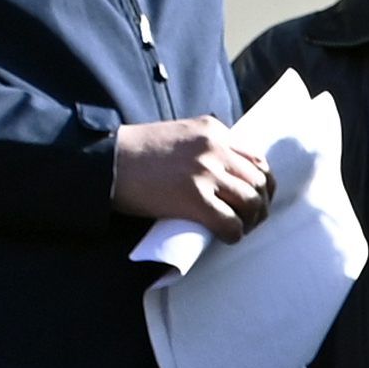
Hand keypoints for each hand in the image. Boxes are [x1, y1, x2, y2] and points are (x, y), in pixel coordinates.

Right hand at [115, 118, 271, 238]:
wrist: (106, 162)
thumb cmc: (137, 153)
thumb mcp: (180, 136)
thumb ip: (207, 147)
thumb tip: (230, 174)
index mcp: (213, 130)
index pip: (256, 158)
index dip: (262, 183)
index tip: (257, 197)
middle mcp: (215, 147)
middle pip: (259, 181)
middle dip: (261, 204)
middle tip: (252, 219)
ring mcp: (206, 171)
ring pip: (250, 202)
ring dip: (251, 220)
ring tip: (239, 228)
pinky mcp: (194, 198)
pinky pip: (230, 223)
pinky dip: (233, 234)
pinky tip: (225, 237)